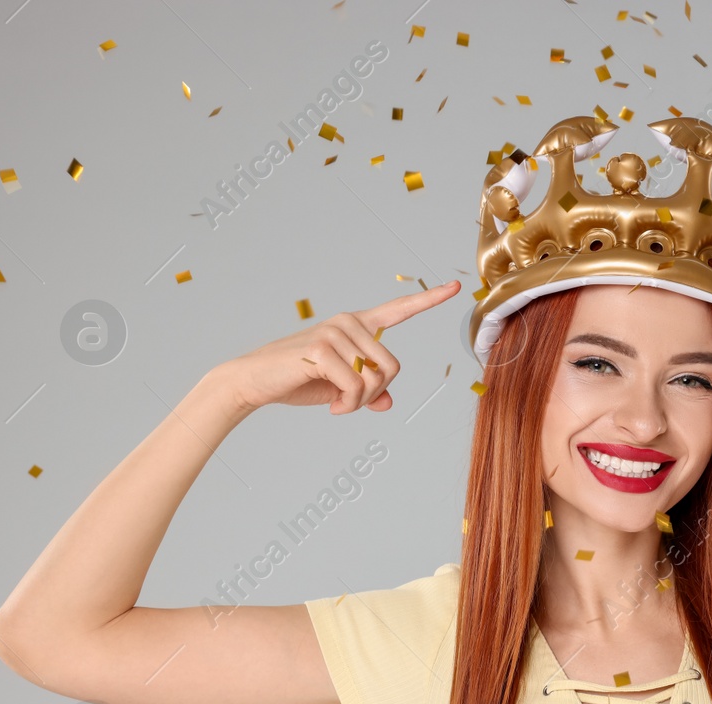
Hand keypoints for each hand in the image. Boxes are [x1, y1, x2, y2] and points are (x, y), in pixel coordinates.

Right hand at [216, 281, 460, 414]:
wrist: (255, 382)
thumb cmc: (299, 381)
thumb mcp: (340, 388)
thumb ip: (368, 392)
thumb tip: (388, 402)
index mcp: (357, 325)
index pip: (399, 309)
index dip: (429, 299)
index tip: (456, 287)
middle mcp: (349, 322)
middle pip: (393, 367)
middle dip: (375, 394)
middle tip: (350, 402)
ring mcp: (336, 332)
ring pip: (376, 379)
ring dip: (360, 402)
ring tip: (338, 402)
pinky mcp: (323, 348)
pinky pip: (357, 387)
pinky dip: (349, 405)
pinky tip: (333, 407)